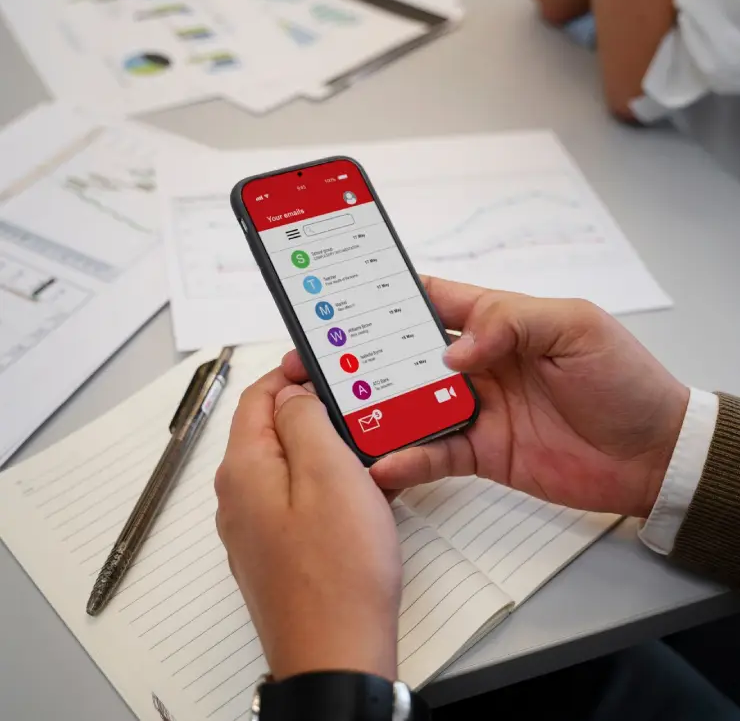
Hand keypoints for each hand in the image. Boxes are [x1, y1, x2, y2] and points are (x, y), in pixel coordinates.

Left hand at [215, 369, 401, 680]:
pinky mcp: (281, 550)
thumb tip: (290, 393)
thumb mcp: (328, 471)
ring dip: (328, 449)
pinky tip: (368, 491)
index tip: (320, 362)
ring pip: (292, 466)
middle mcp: (241, 497)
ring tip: (370, 447)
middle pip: (273, 432)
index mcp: (245, 469)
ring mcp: (259, 527)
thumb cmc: (337, 570)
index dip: (288, 373)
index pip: (257, 398)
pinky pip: (303, 501)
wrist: (338, 654)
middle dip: (313, 411)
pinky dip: (331, 486)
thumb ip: (303, 419)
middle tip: (355, 406)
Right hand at [282, 278, 688, 518]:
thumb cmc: (623, 379)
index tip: (343, 299)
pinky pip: (433, 454)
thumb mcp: (576, 326)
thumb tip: (453, 352)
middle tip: (319, 362)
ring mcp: (474, 410)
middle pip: (405, 356)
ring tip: (334, 413)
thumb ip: (511, 321)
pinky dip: (407, 459)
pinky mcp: (479, 452)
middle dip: (362, 357)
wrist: (651, 455)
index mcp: (495, 323)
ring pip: (410, 405)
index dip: (386, 297)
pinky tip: (383, 461)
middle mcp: (476, 365)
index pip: (430, 301)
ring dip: (374, 409)